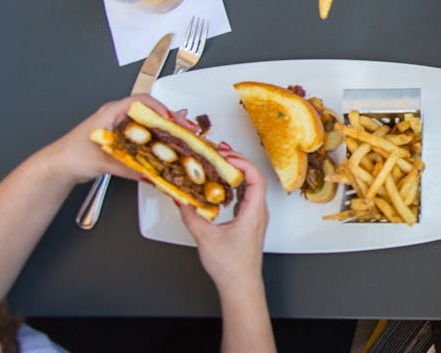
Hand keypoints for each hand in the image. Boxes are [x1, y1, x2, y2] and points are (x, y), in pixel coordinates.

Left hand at [40, 94, 172, 184]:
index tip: (173, 121)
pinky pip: (144, 135)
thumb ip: (128, 168)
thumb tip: (150, 173)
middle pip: (150, 112)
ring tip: (184, 135)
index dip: (160, 109)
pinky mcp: (121, 139)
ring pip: (149, 124)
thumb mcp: (103, 161)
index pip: (142, 102)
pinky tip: (168, 145)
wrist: (56, 168)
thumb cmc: (71, 156)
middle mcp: (117, 117)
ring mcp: (120, 128)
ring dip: (167, 130)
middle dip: (171, 120)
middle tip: (186, 129)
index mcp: (112, 112)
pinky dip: (158, 139)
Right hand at [178, 154, 268, 289]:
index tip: (226, 156)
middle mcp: (259, 212)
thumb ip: (192, 217)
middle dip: (238, 163)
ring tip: (219, 165)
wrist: (240, 285)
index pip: (255, 178)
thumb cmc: (231, 266)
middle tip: (220, 155)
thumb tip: (181, 200)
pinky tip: (221, 186)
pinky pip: (246, 197)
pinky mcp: (250, 222)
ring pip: (251, 187)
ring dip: (237, 174)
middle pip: (254, 178)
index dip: (242, 163)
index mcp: (254, 212)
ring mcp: (256, 217)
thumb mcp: (206, 238)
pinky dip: (235, 187)